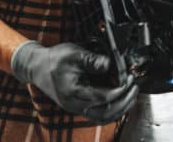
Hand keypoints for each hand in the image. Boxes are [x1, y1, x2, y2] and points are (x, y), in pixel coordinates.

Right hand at [11, 41, 137, 122]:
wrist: (37, 67)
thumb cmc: (54, 60)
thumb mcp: (74, 54)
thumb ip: (93, 60)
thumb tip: (110, 63)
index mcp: (74, 93)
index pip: (103, 98)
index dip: (120, 90)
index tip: (129, 79)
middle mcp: (75, 105)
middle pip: (106, 113)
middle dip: (124, 101)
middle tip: (135, 87)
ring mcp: (77, 108)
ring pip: (104, 117)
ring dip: (120, 108)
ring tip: (132, 95)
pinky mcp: (79, 107)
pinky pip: (99, 115)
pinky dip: (113, 110)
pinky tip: (121, 99)